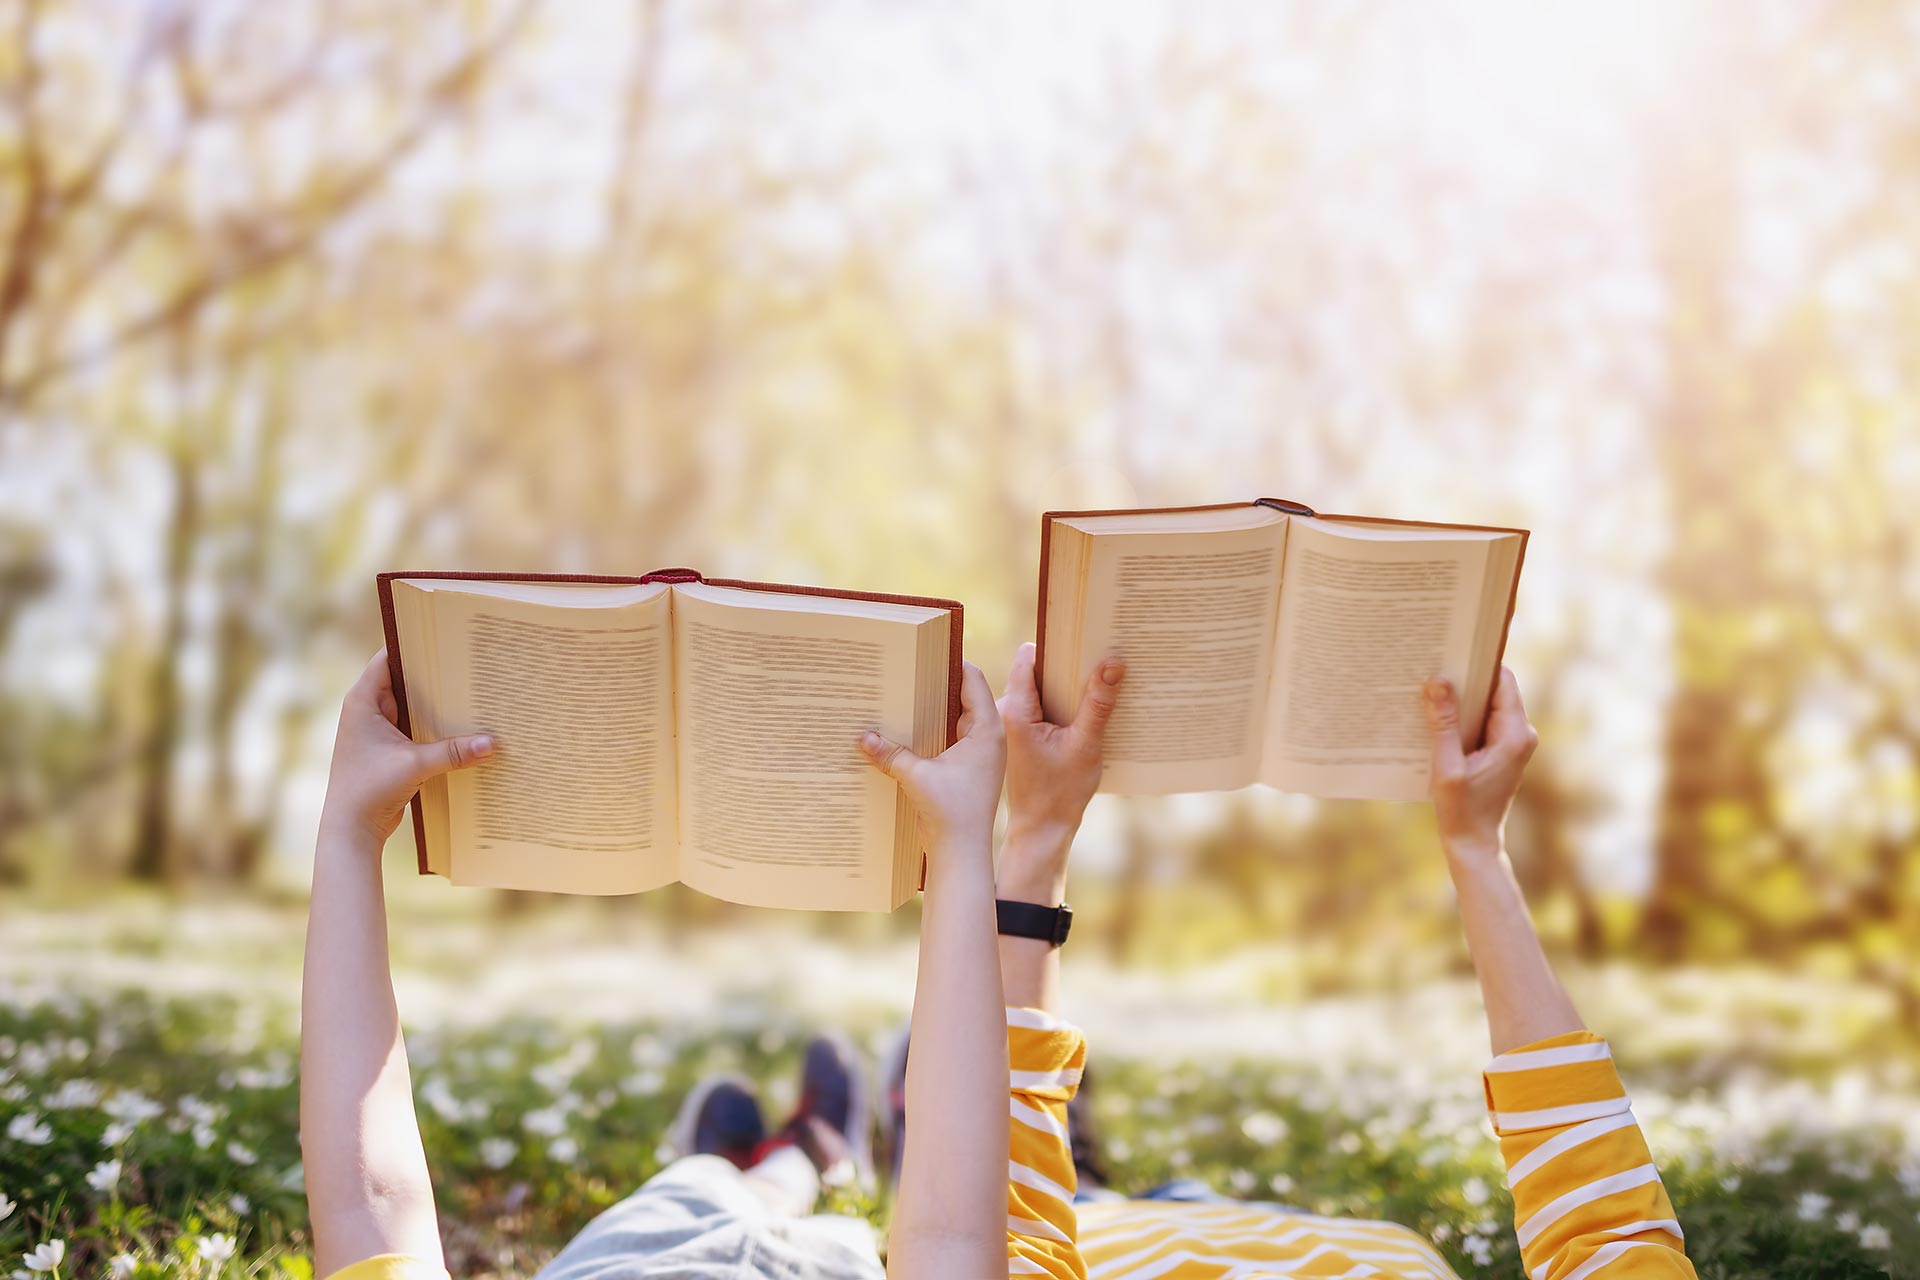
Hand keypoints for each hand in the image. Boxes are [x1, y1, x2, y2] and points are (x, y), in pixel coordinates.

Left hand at [319, 650, 496, 846]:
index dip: (413, 645)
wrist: (351, 829)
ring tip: (472, 692)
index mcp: (363, 701)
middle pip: (405, 681)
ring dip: (437, 705)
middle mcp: (368, 711)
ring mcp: (379, 731)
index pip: (388, 659)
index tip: (443, 636)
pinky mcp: (390, 751)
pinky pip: (417, 729)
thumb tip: (494, 742)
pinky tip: (463, 727)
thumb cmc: (369, 789)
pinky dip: (436, 727)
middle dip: (434, 675)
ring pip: (413, 707)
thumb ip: (455, 751)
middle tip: (468, 663)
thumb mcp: (415, 765)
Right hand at [859, 661, 1004, 853]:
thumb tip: (861, 735)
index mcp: (986, 730)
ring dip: (930, 708)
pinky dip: (929, 730)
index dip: (950, 661)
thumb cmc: (951, 813)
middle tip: (904, 668)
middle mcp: (985, 737)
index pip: (972, 680)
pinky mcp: (965, 769)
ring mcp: (976, 754)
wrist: (963, 854)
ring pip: (953, 717)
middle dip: (934, 683)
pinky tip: (903, 729)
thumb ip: (889, 752)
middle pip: (962, 695)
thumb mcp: (916, 776)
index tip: (923, 650)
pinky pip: (947, 738)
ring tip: (899, 695)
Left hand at [999, 642, 1121, 849]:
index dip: (1056, 645)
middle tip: (1100, 659)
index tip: (1085, 641)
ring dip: (1069, 686)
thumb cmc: (1060, 793)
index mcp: (1015, 711)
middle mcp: (1009, 711)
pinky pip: (1046, 705)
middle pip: (1038, 669)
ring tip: (1100, 684)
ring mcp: (1016, 722)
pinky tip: (1090, 710)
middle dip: (1068, 664)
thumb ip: (1098, 703)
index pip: (1028, 657)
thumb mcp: (1086, 745)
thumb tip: (1113, 663)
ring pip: (1044, 687)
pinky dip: (1066, 703)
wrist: (1043, 830)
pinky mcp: (1026, 733)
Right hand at [1423, 667, 1537, 861]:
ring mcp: (1513, 742)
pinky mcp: (1502, 751)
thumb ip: (1444, 723)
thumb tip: (1438, 681)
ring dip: (1460, 699)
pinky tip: (1435, 717)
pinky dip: (1461, 717)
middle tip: (1432, 668)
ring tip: (1429, 691)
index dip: (1478, 664)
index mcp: (1515, 734)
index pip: (1502, 681)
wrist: (1474, 845)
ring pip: (1486, 705)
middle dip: (1464, 680)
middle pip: (1494, 689)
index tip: (1451, 652)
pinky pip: (1482, 721)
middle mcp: (1521, 734)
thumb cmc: (1461, 811)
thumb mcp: (1447, 766)